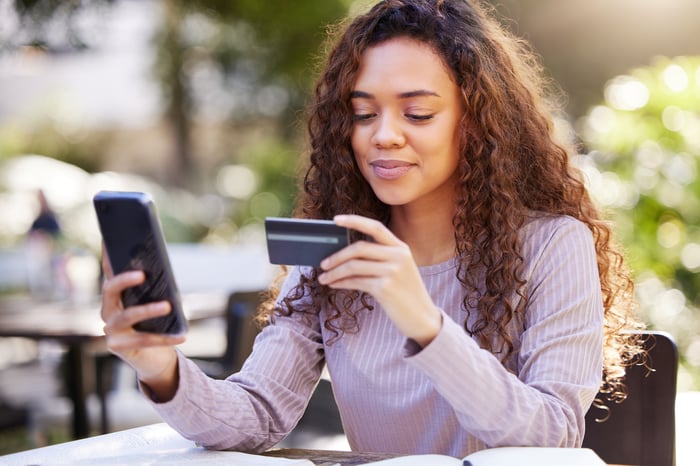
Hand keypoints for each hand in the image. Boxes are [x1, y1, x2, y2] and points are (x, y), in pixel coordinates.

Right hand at [100, 248, 183, 399]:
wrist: (154, 360)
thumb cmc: (157, 326)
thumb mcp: (155, 304)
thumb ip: (154, 289)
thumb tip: (163, 269)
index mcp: (114, 298)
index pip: (109, 273)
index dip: (108, 257)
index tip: (110, 239)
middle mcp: (107, 312)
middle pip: (109, 291)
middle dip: (124, 280)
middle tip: (143, 274)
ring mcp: (110, 331)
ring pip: (128, 316)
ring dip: (149, 310)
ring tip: (168, 305)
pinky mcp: (119, 348)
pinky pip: (145, 340)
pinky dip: (166, 338)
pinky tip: (183, 336)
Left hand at [318, 215, 441, 345]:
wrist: (422, 318)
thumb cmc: (405, 294)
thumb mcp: (399, 270)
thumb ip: (379, 258)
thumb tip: (343, 254)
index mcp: (401, 248)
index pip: (375, 227)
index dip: (354, 221)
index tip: (335, 220)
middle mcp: (398, 256)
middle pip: (359, 248)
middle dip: (337, 256)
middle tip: (323, 263)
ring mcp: (392, 271)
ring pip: (353, 265)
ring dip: (334, 272)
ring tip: (323, 278)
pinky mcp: (385, 288)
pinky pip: (355, 281)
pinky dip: (340, 283)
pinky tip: (333, 285)